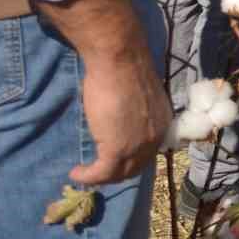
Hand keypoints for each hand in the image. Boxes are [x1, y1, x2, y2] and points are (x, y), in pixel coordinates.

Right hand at [71, 48, 170, 184]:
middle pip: (135, 167)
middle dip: (115, 172)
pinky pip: (102, 173)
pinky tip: (76, 173)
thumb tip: (120, 121)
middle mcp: (155, 138)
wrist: (120, 61)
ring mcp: (138, 146)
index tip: (113, 160)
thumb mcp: (137, 98)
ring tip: (84, 173)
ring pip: (119, 173)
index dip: (131, 160)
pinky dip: (87, 177)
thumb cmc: (124, 70)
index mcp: (163, 123)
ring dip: (100, 177)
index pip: (149, 152)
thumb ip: (134, 114)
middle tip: (96, 171)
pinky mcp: (117, 150)